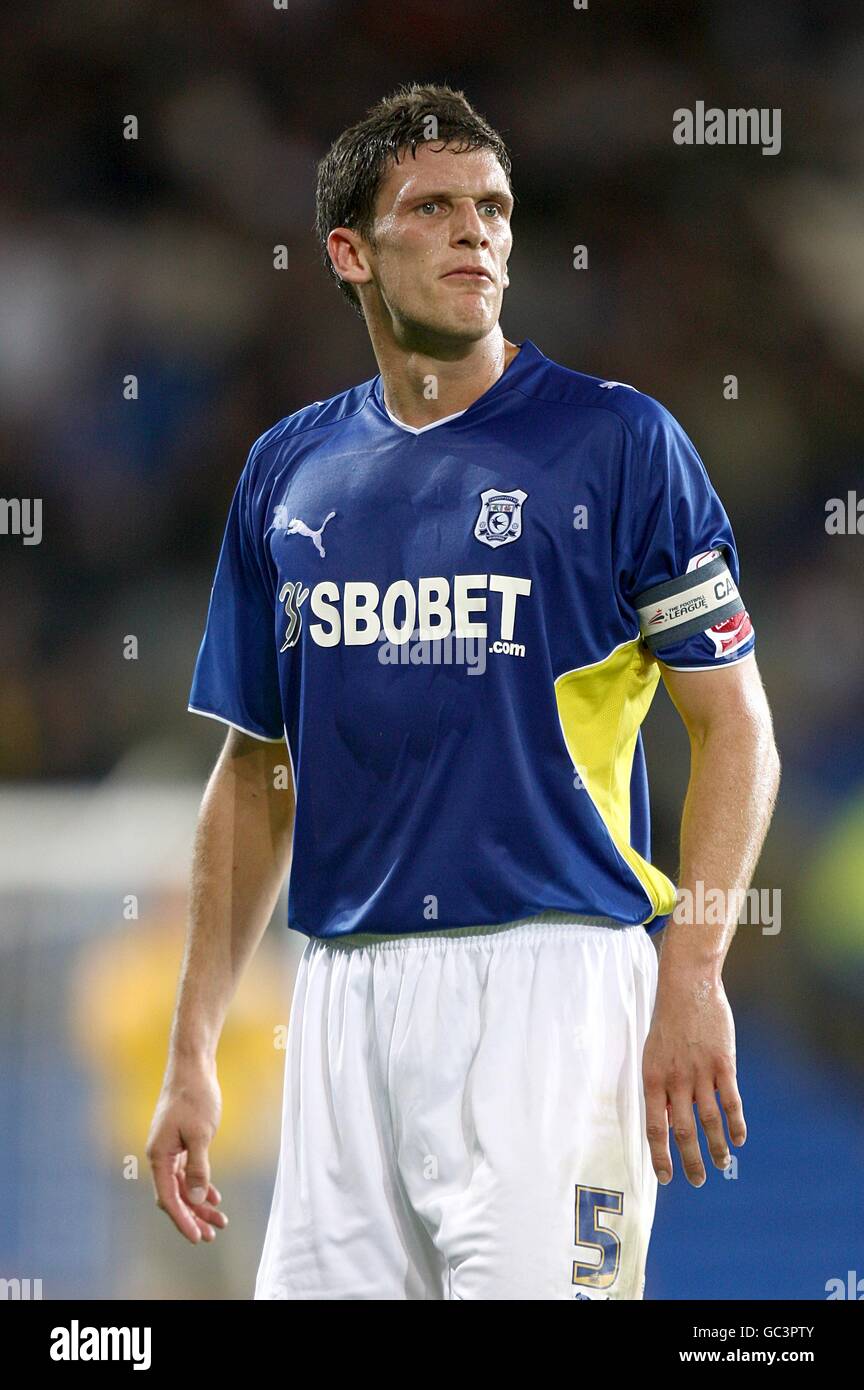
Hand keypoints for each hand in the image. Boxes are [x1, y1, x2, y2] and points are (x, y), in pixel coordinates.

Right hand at [146, 1064, 227, 1243]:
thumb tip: (197, 1198)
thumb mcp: (201, 1134)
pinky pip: (186, 1172)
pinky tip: (214, 1196)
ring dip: (198, 1202)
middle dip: (193, 1216)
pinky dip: (199, 1184)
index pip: (168, 1198)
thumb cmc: (195, 1097)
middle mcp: (159, 1155)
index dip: (182, 1220)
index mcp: (158, 1155)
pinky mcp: (179, 1141)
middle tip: (212, 1234)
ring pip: (182, 1185)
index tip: (197, 1237)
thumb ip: (198, 1168)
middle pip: (174, 1195)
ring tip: (219, 1220)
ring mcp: (169, 1148)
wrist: (193, 1066)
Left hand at [642, 973, 745, 1186]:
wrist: (687, 986)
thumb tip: (667, 1121)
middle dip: (691, 1161)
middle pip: (683, 1131)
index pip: (654, 1127)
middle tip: (698, 1180)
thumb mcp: (653, 1053)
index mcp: (652, 1077)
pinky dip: (736, 1124)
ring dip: (716, 1147)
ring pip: (709, 1121)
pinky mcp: (724, 1064)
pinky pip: (731, 1101)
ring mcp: (701, 1072)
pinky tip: (739, 1139)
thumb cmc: (668, 1021)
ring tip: (722, 1165)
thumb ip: (660, 1087)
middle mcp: (675, 1079)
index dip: (660, 1156)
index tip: (666, 1178)